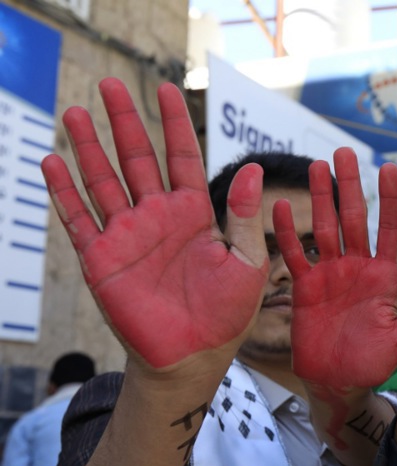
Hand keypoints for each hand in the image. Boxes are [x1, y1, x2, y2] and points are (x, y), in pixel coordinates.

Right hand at [42, 79, 267, 370]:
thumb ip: (245, 217)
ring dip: (89, 148)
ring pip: (103, 181)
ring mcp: (128, 236)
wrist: (194, 357)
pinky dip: (63, 192)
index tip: (167, 89)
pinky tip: (51, 161)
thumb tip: (254, 167)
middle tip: (111, 85)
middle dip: (125, 122)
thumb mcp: (246, 263)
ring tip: (77, 113)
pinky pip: (78, 219)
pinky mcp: (103, 259)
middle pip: (138, 158)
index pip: (182, 157)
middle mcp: (159, 217)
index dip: (174, 124)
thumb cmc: (227, 314)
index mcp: (196, 214)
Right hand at [273, 149, 396, 401]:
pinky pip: (294, 254)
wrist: (339, 384)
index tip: (391, 167)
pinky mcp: (306, 287)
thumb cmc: (376, 364)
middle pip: (354, 218)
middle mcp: (358, 267)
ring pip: (324, 227)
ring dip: (320, 197)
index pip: (390, 228)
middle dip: (350, 185)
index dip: (390, 199)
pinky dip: (286, 232)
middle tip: (344, 151)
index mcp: (386, 275)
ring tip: (316, 166)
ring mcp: (331, 274)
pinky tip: (279, 206)